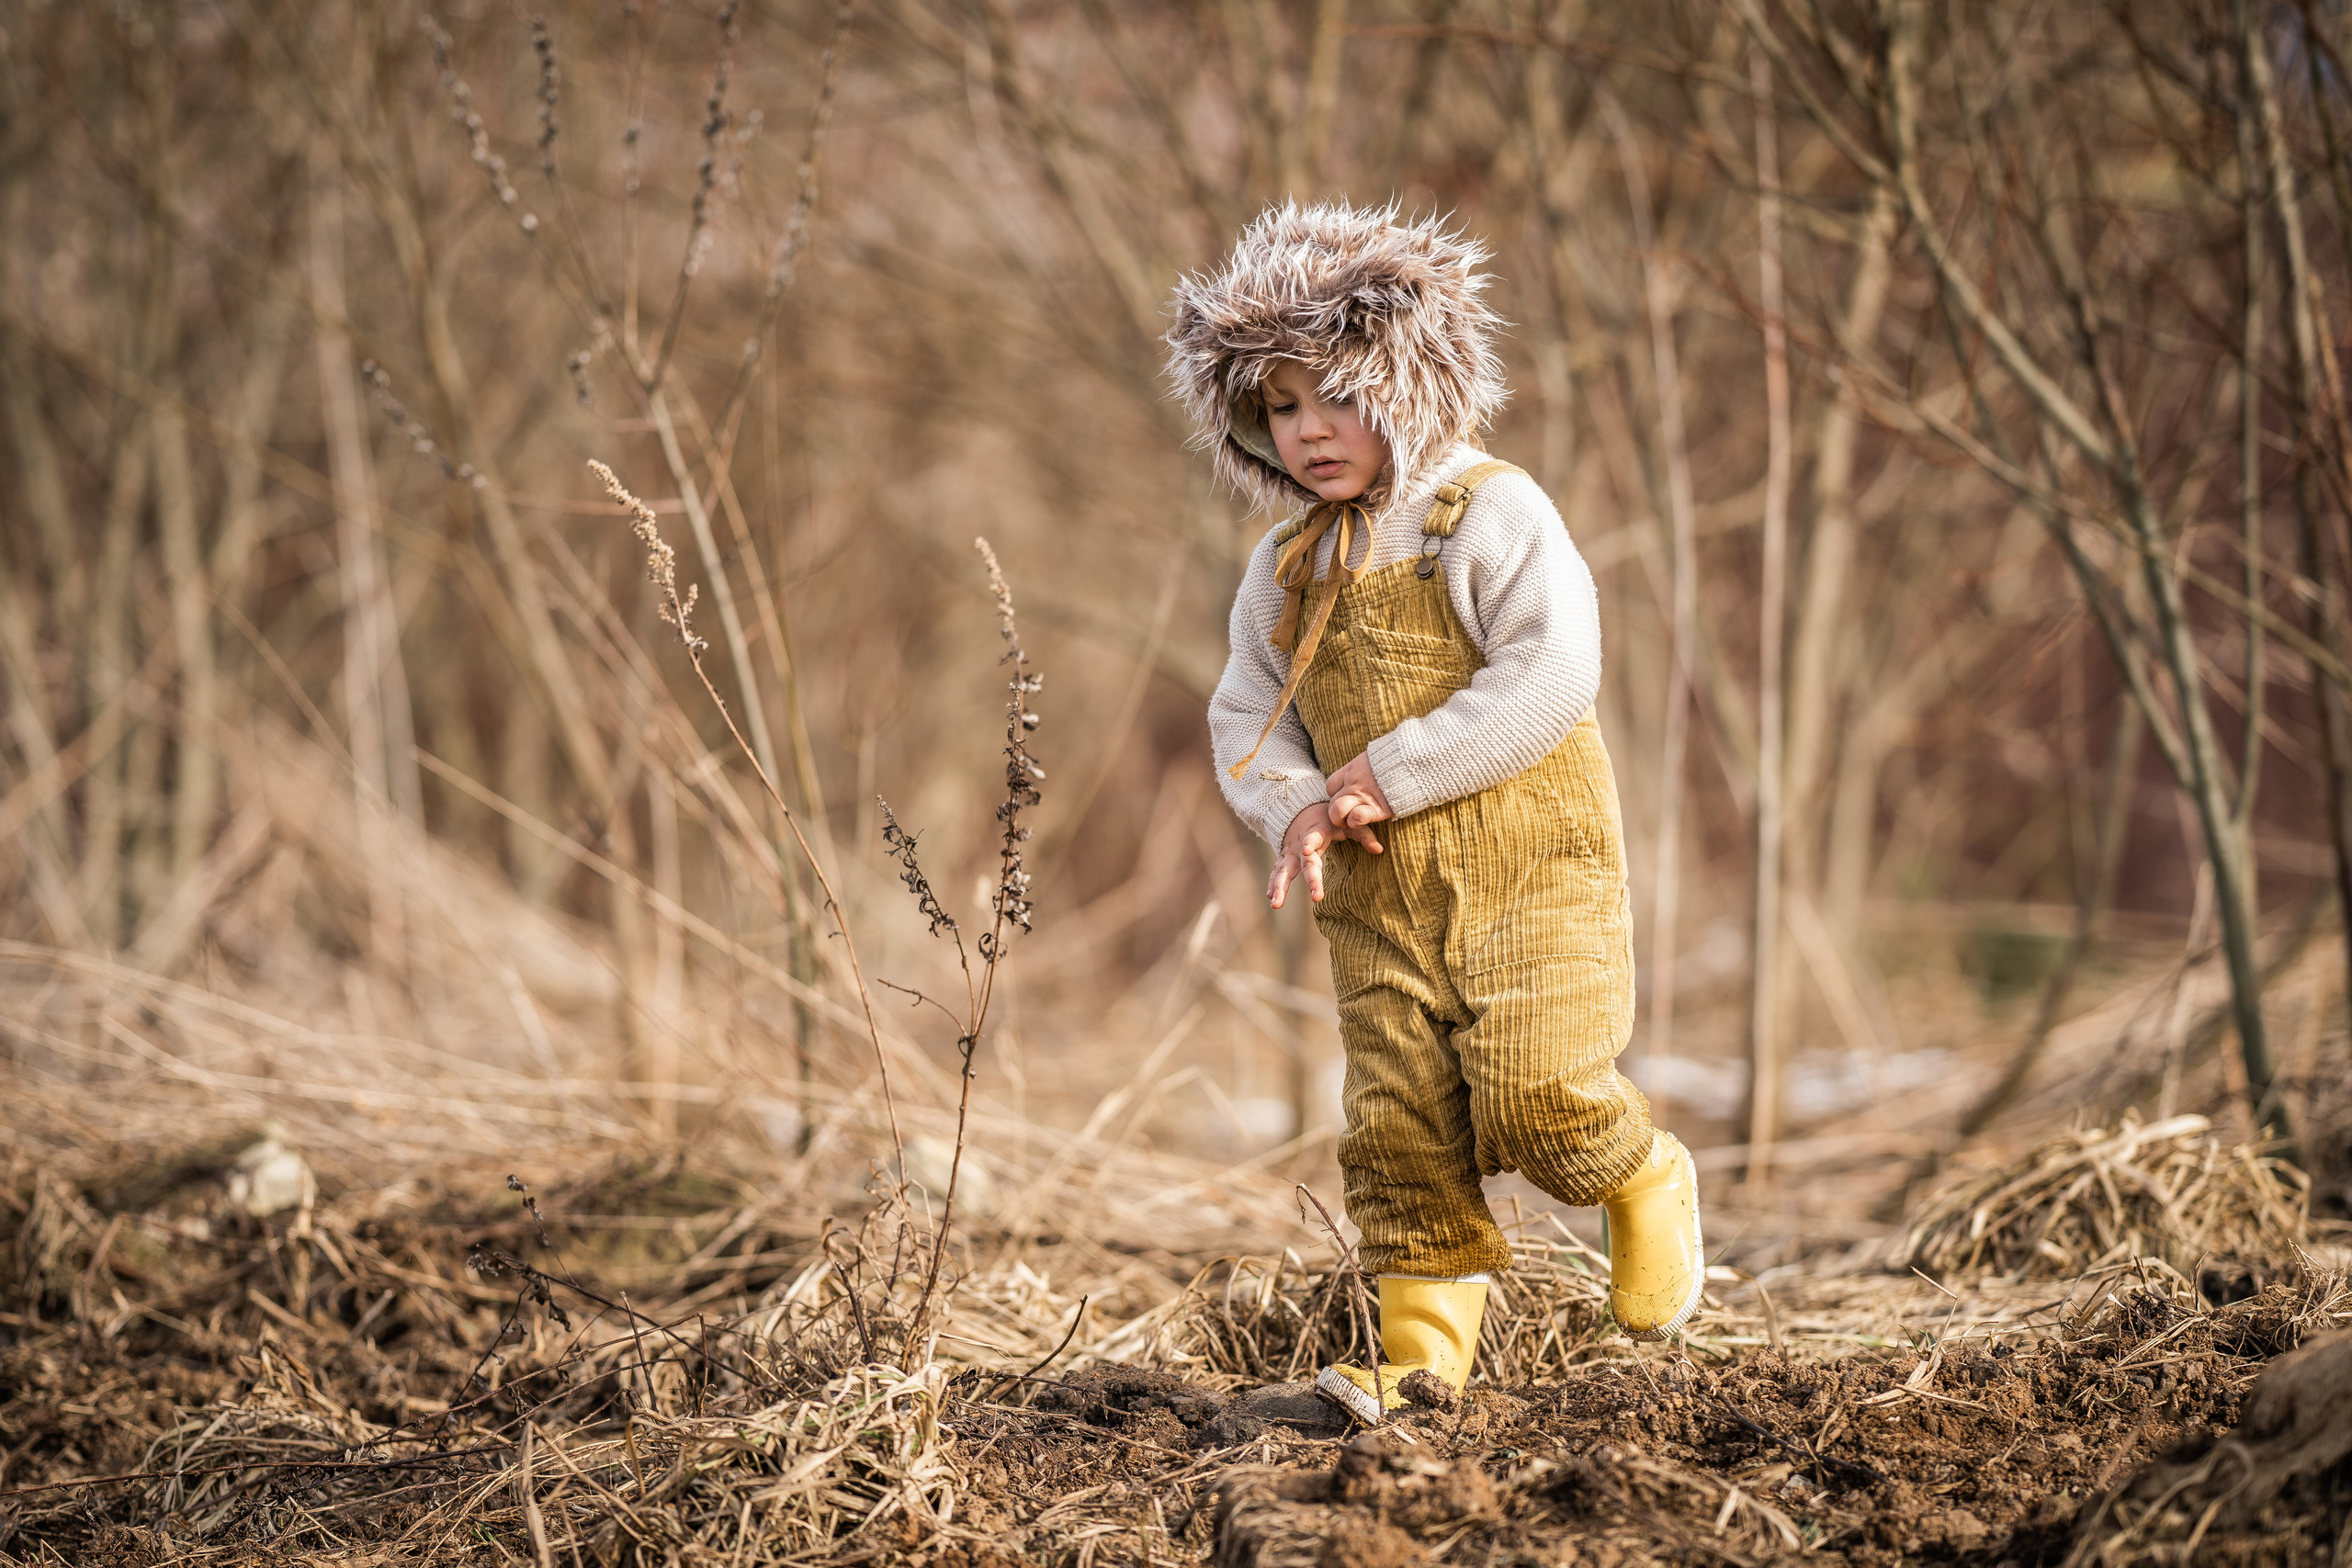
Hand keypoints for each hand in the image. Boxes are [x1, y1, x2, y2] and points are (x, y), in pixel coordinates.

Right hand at [1269, 786, 1385, 909]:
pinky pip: (1276, 872)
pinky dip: (1273, 884)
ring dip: (1279, 886)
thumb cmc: (1329, 820)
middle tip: (1316, 897)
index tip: (1307, 850)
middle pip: (1303, 862)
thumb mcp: (1345, 823)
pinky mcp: (1284, 859)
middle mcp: (1300, 844)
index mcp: (1316, 832)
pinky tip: (1271, 898)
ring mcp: (1290, 853)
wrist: (1301, 811)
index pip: (1313, 838)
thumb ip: (1363, 834)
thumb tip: (1379, 849)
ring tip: (1276, 904)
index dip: (1310, 843)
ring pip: (1283, 870)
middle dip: (1309, 879)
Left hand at [1324, 753, 1393, 834]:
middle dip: (1336, 813)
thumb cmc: (1400, 757)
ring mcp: (1364, 795)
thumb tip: (1370, 765)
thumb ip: (1368, 764)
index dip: (1336, 795)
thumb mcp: (1377, 755)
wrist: (1415, 760)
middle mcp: (1354, 783)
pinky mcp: (1377, 808)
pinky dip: (1357, 822)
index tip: (1346, 798)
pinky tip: (1365, 820)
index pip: (1330, 785)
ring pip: (1337, 811)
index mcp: (1352, 769)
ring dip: (1342, 820)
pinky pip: (1356, 818)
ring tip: (1352, 821)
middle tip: (1346, 816)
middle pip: (1332, 802)